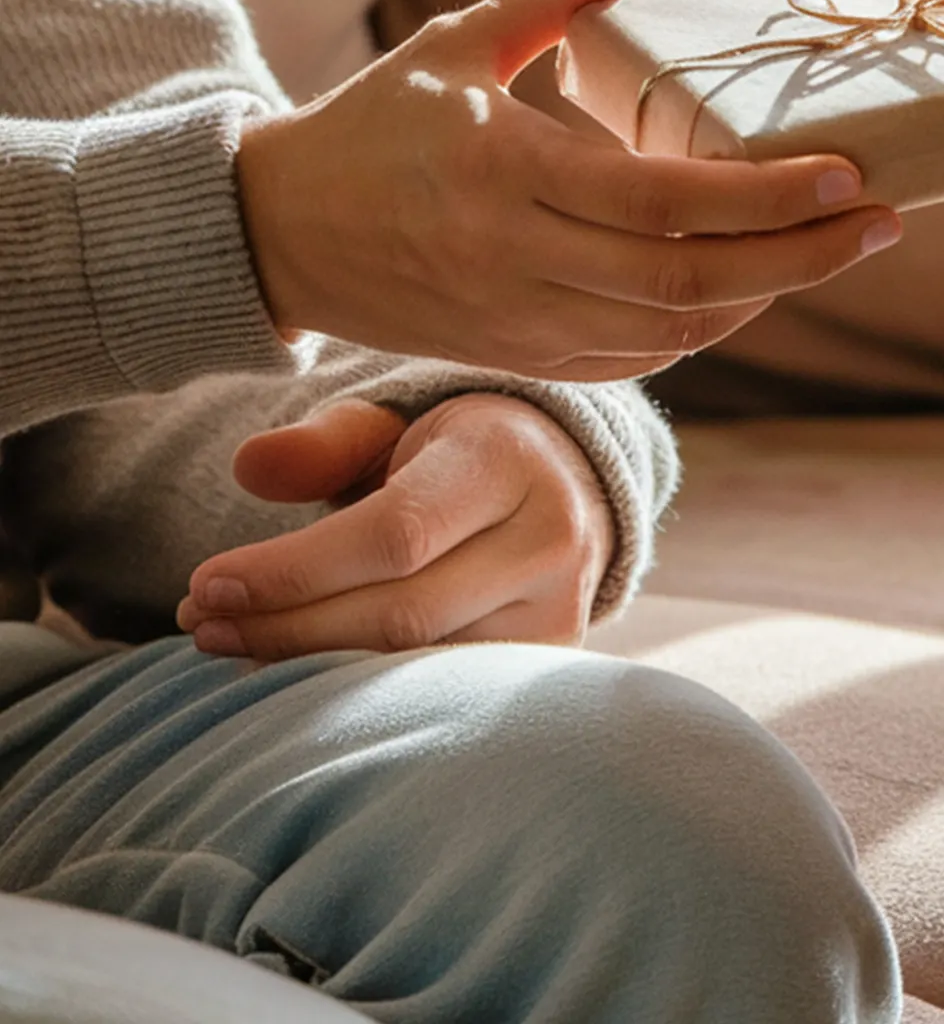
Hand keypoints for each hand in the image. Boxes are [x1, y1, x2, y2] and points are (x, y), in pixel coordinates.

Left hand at [176, 395, 613, 658]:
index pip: (395, 532)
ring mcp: (560, 606)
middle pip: (402, 612)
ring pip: (420, 666)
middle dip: (287, 625)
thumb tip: (249, 465)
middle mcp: (549, 536)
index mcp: (508, 460)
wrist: (564, 489)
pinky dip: (362, 693)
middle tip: (202, 624)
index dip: (294, 569)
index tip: (206, 584)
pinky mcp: (551, 659)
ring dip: (313, 667)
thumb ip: (326, 444)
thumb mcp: (398, 427)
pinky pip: (441, 694)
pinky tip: (304, 673)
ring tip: (237, 647)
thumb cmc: (455, 457)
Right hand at [236, 0, 901, 380]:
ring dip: (769, 294)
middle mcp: (516, 261)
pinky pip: (637, 358)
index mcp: (504, 175)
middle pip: (691, 281)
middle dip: (804, 256)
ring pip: (675, 332)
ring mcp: (518, 322)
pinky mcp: (518, 357)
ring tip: (838, 247)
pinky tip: (757, 287)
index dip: (768, 197)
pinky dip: (709, 329)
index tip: (848, 173)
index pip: (665, 203)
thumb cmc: (372, 126)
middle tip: (884, 221)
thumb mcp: (451, 45)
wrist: (275, 237)